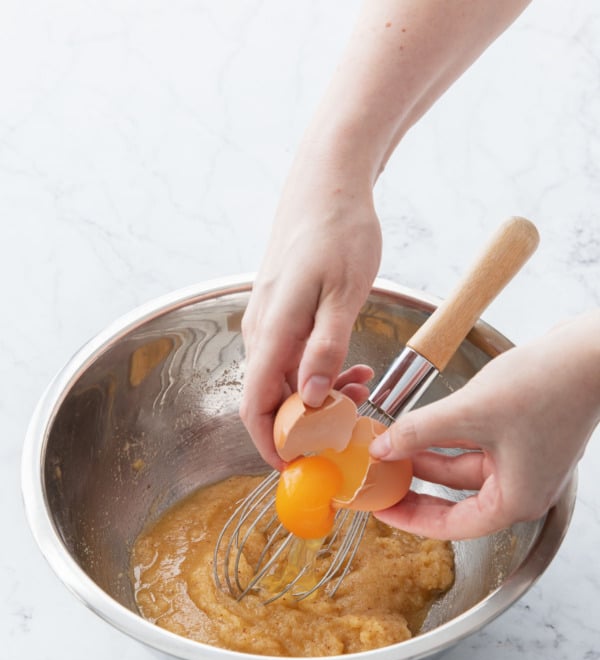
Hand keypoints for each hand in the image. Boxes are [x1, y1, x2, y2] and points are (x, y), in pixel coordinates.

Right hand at [240, 153, 381, 468]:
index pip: (256, 407)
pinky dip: (320, 371)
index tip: (297, 466)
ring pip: (285, 378)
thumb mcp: (344, 292)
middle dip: (309, 422)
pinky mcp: (280, 311)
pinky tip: (353, 365)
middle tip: (352, 424)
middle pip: (271, 398)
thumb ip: (327, 347)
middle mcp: (260, 329)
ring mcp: (268, 319)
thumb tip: (314, 397)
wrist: (328, 181)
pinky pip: (291, 356)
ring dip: (320, 396)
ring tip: (363, 390)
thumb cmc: (340, 229)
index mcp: (272, 329)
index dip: (272, 444)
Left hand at [370, 313, 599, 539]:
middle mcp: (522, 488)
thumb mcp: (469, 413)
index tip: (381, 509)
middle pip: (455, 502)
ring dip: (427, 459)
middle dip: (416, 489)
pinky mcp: (523, 438)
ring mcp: (524, 463)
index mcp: (515, 501)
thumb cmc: (548, 387)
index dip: (410, 519)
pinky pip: (474, 448)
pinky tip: (418, 428)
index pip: (451, 527)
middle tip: (379, 483)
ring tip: (390, 448)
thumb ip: (419, 432)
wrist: (593, 351)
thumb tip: (383, 448)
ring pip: (462, 469)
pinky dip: (447, 440)